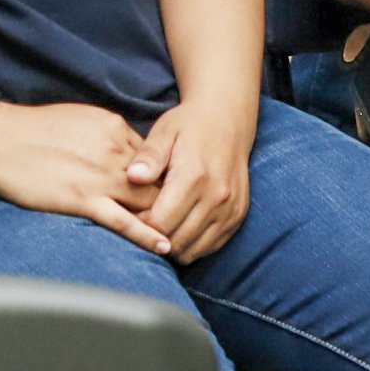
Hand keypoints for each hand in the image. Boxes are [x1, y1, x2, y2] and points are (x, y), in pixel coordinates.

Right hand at [0, 102, 167, 255]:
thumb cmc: (33, 128)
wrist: (0, 140)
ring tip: (183, 236)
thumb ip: (106, 133)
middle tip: (188, 215)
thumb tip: (122, 149)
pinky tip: (163, 246)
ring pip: (146, 200)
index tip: (173, 189)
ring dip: (165, 218)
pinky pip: (123, 221)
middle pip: (156, 179)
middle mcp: (114, 151)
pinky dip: (146, 235)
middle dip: (172, 198)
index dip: (163, 176)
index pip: (152, 156)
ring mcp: (101, 177)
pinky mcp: (84, 199)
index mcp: (113, 128)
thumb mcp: (79, 118)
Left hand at [123, 104, 255, 263]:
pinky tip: (180, 226)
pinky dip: (192, 244)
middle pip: (176, 240)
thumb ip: (148, 156)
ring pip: (193, 249)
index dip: (141, 223)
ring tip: (161, 224)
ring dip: (172, 244)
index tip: (132, 212)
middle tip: (142, 221)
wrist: (228, 120)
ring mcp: (230, 209)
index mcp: (194, 176)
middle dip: (154, 236)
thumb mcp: (164, 132)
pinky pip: (210, 247)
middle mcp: (216, 196)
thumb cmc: (188, 126)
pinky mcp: (238, 216)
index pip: (161, 222)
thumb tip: (133, 177)